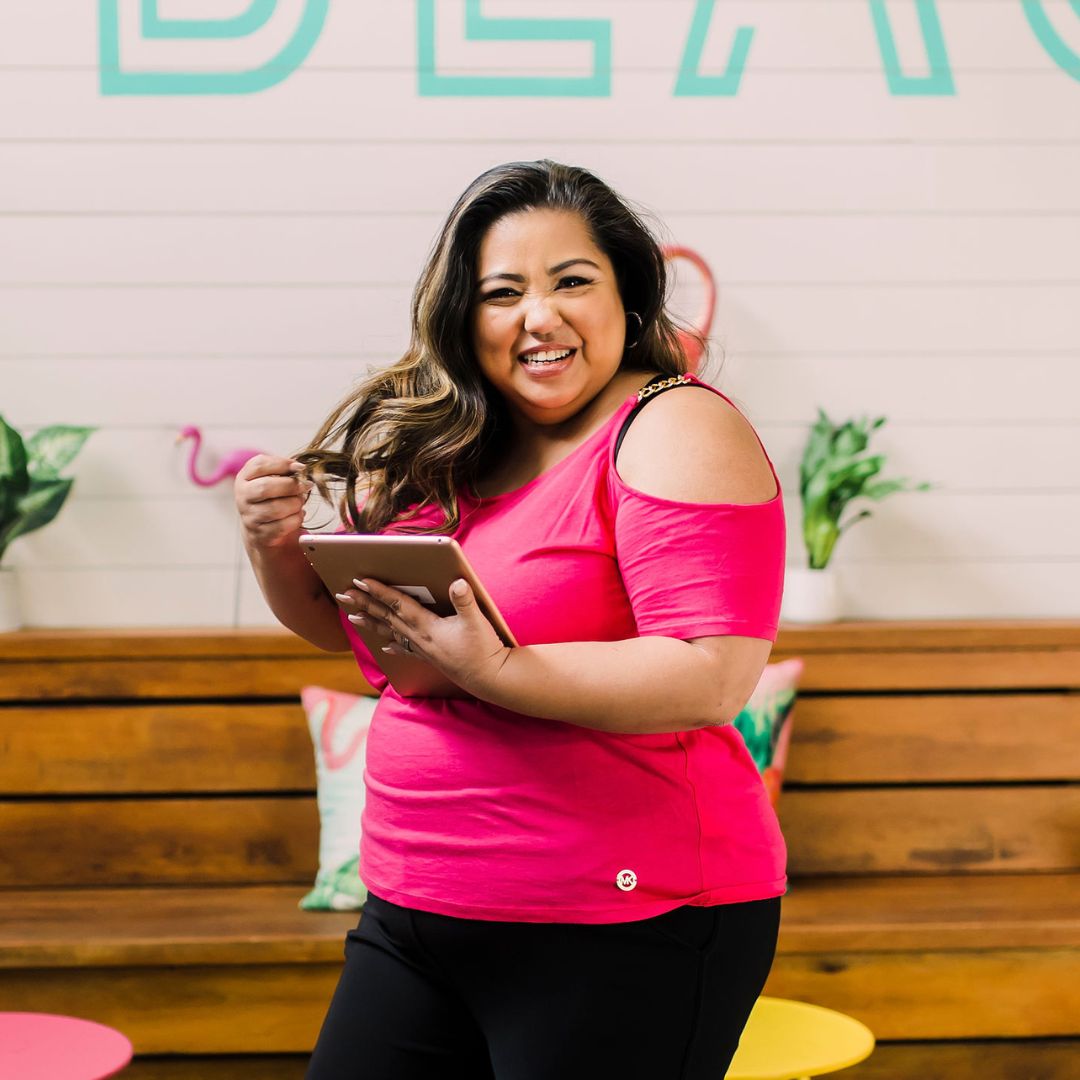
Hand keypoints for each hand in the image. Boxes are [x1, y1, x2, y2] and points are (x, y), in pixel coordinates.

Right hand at [234, 455, 312, 549]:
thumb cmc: (272, 498)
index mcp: (244, 478)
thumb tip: (299, 468)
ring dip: (296, 503)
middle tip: (306, 485)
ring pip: (276, 508)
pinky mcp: (260, 534)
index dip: (282, 464)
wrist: (262, 529)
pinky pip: (283, 525)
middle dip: (291, 485)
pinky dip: (297, 518)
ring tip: (300, 501)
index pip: (259, 465)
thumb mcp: (272, 479)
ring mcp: (250, 517)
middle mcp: (243, 497)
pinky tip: (298, 514)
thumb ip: (284, 469)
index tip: (301, 467)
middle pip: (265, 487)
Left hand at [334, 577, 510, 696]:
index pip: (398, 605)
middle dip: (364, 604)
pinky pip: (404, 648)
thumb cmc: (484, 649)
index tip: (360, 581)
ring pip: (389, 631)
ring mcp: (422, 648)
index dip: (379, 591)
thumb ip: (465, 600)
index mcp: (428, 626)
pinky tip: (383, 645)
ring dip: (370, 622)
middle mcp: (419, 637)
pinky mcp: (429, 656)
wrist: (489, 678)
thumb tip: (457, 581)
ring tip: (352, 617)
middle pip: (386, 617)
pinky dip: (391, 644)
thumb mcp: (477, 621)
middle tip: (343, 594)